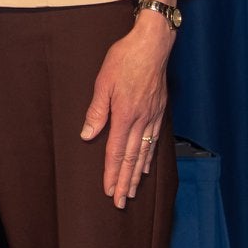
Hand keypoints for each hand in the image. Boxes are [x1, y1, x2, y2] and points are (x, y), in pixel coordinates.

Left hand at [78, 21, 170, 207]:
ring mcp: (153, 117)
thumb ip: (96, 111)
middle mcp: (141, 120)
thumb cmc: (125, 58)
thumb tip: (87, 135)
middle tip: (121, 203)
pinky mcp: (160, 111)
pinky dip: (149, 157)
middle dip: (125, 182)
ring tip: (132, 192)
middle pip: (131, 159)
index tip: (109, 191)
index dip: (112, 173)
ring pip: (144, 153)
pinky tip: (146, 167)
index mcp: (125, 115)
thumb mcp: (104, 82)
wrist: (152, 44)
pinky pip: (154, 141)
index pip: (116, 152)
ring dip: (137, 175)